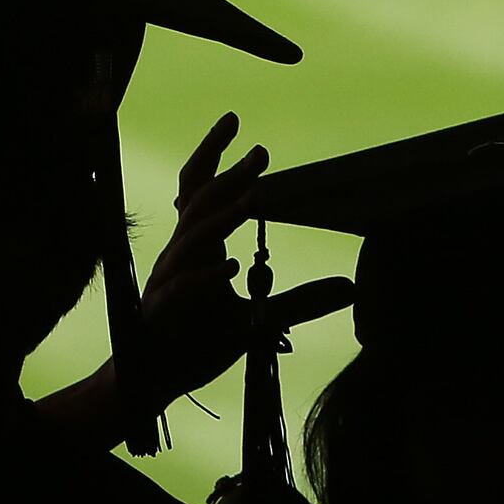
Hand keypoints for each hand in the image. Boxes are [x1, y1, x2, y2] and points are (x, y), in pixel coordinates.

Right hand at [114, 115, 355, 418]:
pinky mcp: (163, 312)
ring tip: (255, 199)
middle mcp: (180, 255)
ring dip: (224, 217)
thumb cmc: (199, 341)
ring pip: (192, 238)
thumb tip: (349, 288)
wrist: (155, 378)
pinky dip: (208, 276)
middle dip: (231, 176)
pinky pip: (184, 288)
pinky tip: (234, 269)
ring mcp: (168, 281)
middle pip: (198, 202)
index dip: (216, 154)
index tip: (239, 125)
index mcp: (197, 248)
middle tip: (263, 154)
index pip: (199, 188)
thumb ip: (299, 301)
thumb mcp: (259, 319)